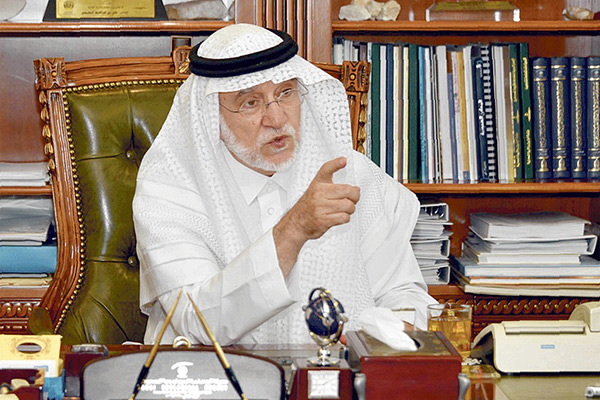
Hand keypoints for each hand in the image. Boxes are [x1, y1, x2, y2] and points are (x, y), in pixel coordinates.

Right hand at [273, 157, 359, 274]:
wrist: (295, 224)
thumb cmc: (307, 208)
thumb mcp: (315, 191)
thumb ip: (332, 187)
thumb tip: (355, 189)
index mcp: (317, 184)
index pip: (326, 169)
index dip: (336, 164)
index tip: (343, 160)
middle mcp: (318, 193)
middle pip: (347, 190)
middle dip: (355, 197)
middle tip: (353, 199)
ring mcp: (320, 207)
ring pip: (348, 205)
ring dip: (350, 209)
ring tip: (345, 210)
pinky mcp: (323, 219)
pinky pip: (344, 217)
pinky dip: (345, 218)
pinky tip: (340, 217)